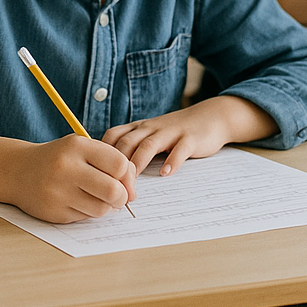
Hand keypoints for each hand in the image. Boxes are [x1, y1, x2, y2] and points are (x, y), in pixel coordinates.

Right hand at [11, 133, 136, 223]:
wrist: (19, 171)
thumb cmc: (59, 159)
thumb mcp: (80, 149)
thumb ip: (109, 162)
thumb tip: (132, 191)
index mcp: (76, 146)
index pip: (120, 164)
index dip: (128, 176)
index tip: (124, 180)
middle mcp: (66, 167)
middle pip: (114, 191)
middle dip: (122, 197)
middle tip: (116, 196)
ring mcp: (58, 191)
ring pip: (102, 209)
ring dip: (105, 207)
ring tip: (94, 197)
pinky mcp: (54, 211)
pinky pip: (85, 219)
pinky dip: (87, 213)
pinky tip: (76, 202)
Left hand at [103, 96, 276, 176]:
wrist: (208, 118)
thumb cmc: (174, 132)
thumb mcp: (150, 134)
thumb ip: (133, 147)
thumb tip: (110, 172)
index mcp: (138, 128)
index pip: (113, 136)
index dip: (102, 154)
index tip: (97, 175)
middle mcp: (150, 128)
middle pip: (127, 143)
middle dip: (118, 166)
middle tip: (115, 189)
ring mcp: (170, 132)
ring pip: (148, 145)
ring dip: (138, 164)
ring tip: (132, 184)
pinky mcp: (189, 139)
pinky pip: (179, 150)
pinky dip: (171, 162)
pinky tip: (166, 174)